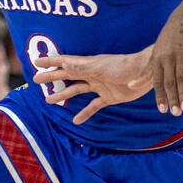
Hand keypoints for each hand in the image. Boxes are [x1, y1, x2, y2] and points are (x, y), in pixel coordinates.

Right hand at [33, 48, 153, 123]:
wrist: (147, 73)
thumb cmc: (127, 66)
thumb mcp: (104, 66)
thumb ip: (85, 66)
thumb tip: (66, 63)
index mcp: (89, 65)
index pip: (66, 62)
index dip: (51, 62)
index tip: (36, 62)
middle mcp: (92, 74)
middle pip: (68, 76)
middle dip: (52, 77)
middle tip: (36, 80)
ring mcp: (100, 86)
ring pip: (77, 91)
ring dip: (63, 95)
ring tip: (49, 101)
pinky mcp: (109, 97)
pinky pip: (94, 105)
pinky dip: (85, 112)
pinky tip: (76, 121)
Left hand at [147, 17, 182, 115]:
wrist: (182, 21)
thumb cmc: (167, 42)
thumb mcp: (154, 55)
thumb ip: (146, 72)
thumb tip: (131, 86)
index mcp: (156, 61)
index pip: (157, 82)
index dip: (160, 96)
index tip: (163, 110)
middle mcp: (167, 59)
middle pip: (169, 82)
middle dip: (172, 99)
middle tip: (176, 113)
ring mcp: (180, 56)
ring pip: (182, 78)